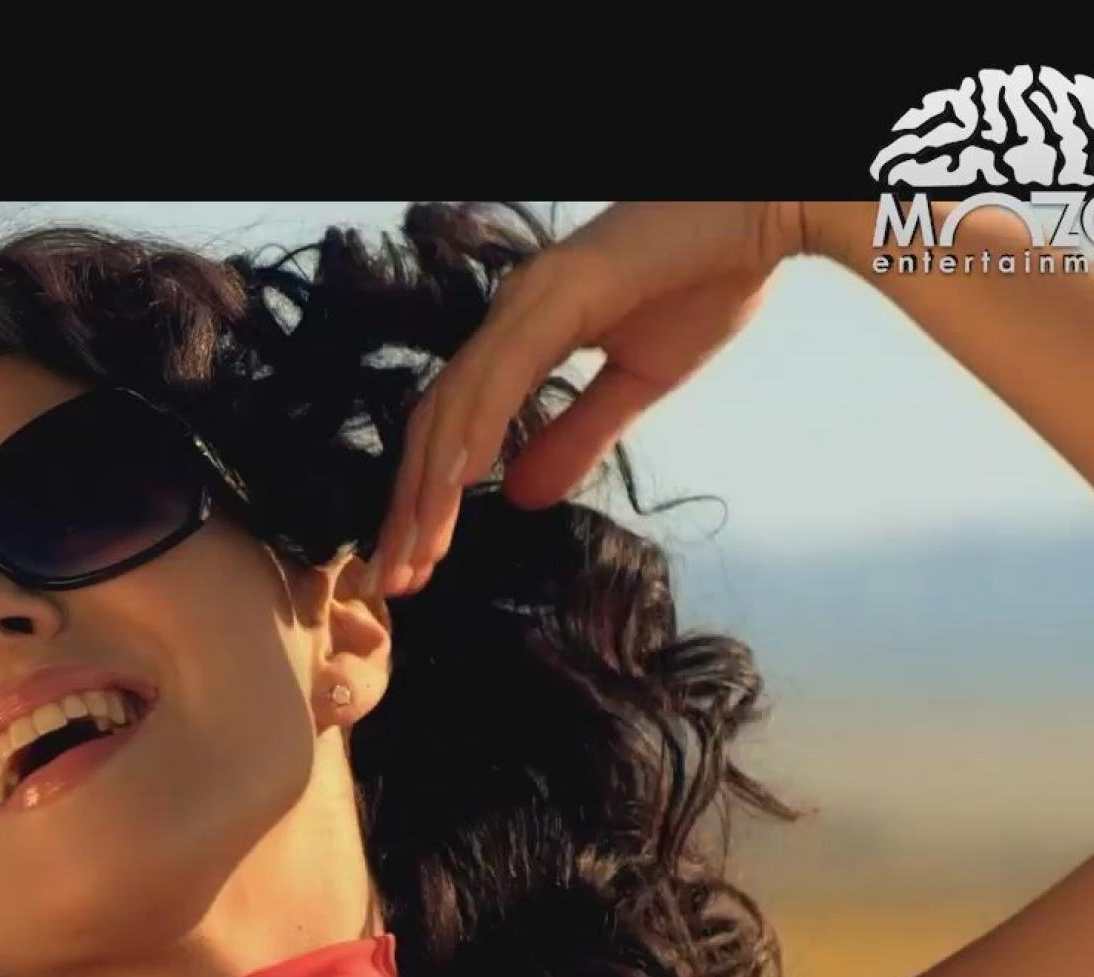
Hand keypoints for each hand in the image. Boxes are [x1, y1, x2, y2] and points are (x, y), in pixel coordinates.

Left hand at [360, 202, 809, 599]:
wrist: (771, 211)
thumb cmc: (708, 281)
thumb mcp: (636, 383)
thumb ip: (576, 435)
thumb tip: (516, 497)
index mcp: (520, 336)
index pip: (453, 428)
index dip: (424, 498)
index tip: (412, 563)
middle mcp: (509, 316)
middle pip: (436, 425)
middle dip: (409, 508)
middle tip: (391, 580)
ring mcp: (530, 299)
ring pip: (458, 405)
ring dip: (431, 486)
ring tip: (416, 553)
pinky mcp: (562, 290)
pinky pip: (505, 369)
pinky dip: (474, 427)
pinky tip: (456, 481)